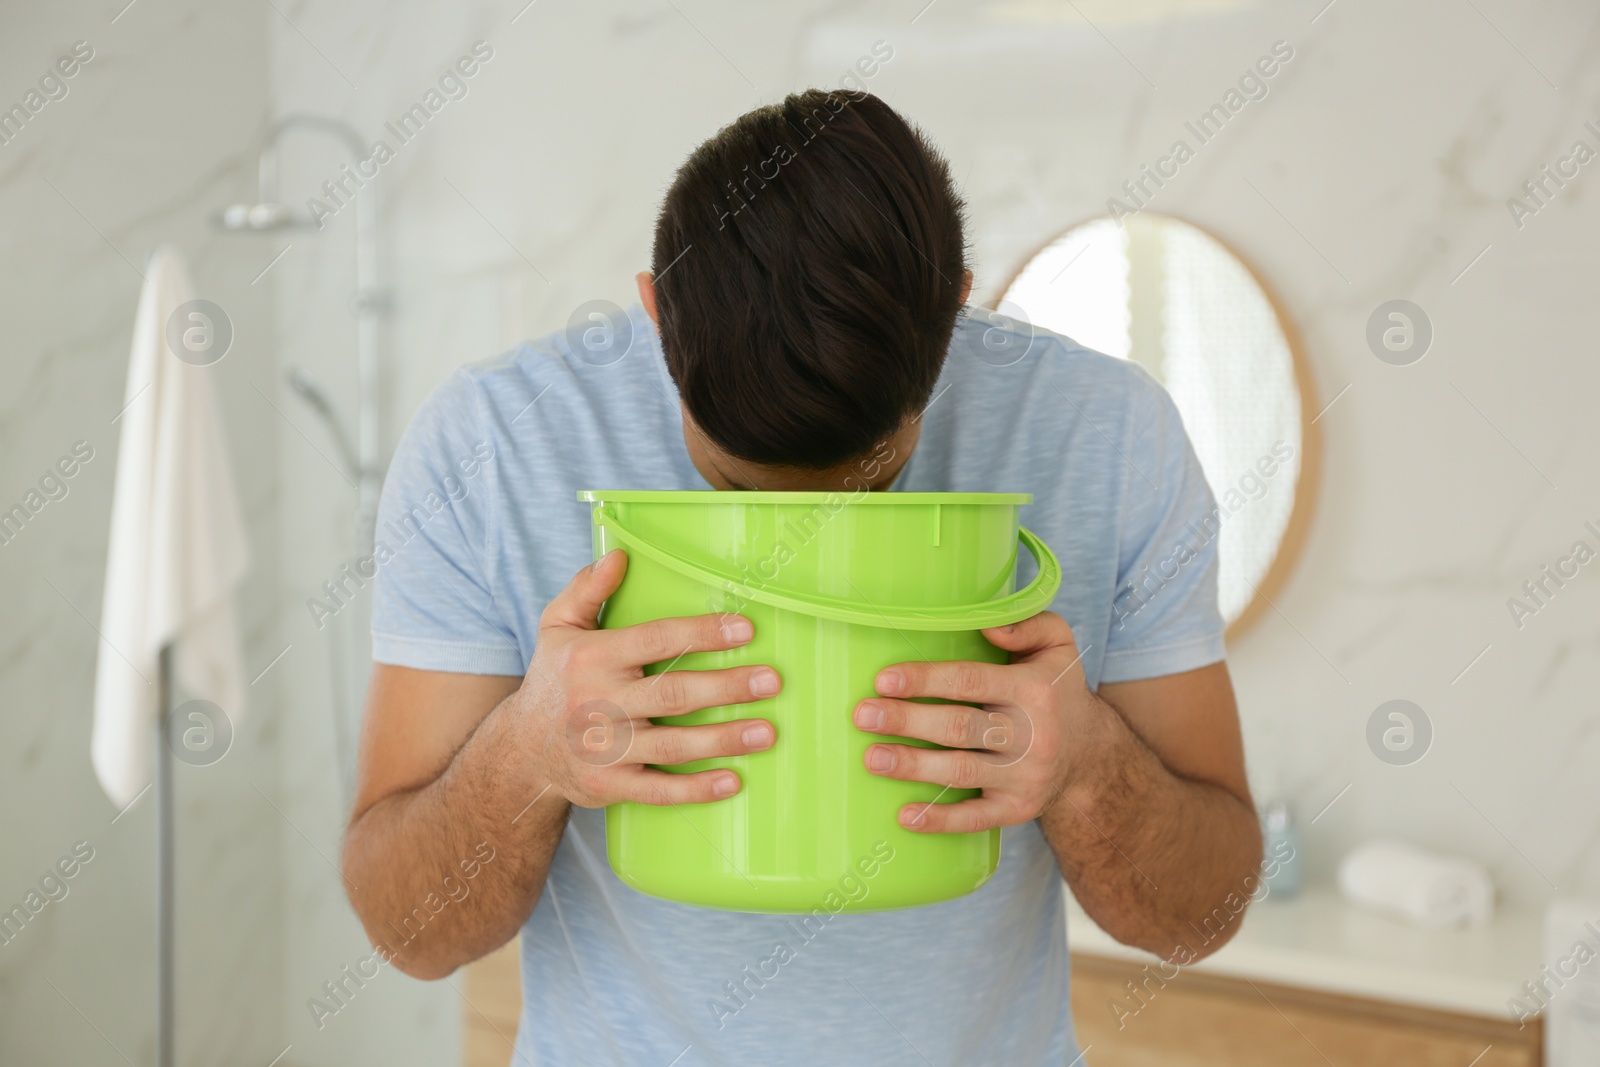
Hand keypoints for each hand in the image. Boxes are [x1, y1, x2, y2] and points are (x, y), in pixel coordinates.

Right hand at [513, 549, 781, 807]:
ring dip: (722, 740)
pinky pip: (658, 791)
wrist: (521, 750)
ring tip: (766, 732)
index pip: (655, 640)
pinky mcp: (609, 786)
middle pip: (672, 695)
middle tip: (770, 681)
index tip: (745, 630)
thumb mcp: (557, 626)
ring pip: (672, 746)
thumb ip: (586, 588)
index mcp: (591, 658)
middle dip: (725, 688)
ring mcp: (604, 750)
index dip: (701, 634)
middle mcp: (597, 704)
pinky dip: (695, 790)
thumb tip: (619, 555)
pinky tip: (732, 782)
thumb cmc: (554, 678)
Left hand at [853, 611, 1094, 832]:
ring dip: (913, 766)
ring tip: (872, 758)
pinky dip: (940, 820)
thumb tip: (984, 624)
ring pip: (961, 771)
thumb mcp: (1057, 646)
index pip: (970, 681)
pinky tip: (905, 815)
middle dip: (907, 721)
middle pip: (959, 727)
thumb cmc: (1056, 690)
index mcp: (1033, 690)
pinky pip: (976, 818)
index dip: (925, 680)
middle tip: (863, 716)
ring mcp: (1025, 777)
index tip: (883, 681)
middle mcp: (1032, 735)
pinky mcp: (1018, 809)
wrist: (1091, 755)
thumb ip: (1026, 624)